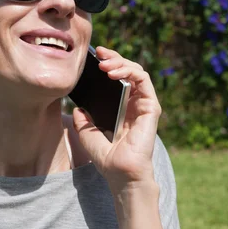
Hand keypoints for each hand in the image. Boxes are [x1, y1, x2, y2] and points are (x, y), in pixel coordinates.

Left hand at [73, 46, 161, 193]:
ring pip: (137, 71)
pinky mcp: (150, 107)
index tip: (94, 55)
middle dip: (114, 57)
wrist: (120, 174)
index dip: (109, 62)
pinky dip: (129, 72)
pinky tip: (113, 73)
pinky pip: (143, 81)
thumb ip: (83, 120)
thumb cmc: (108, 157)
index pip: (118, 77)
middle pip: (128, 70)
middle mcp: (134, 103)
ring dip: (121, 62)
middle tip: (99, 53)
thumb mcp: (87, 135)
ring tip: (104, 64)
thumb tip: (77, 108)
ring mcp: (143, 104)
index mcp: (122, 106)